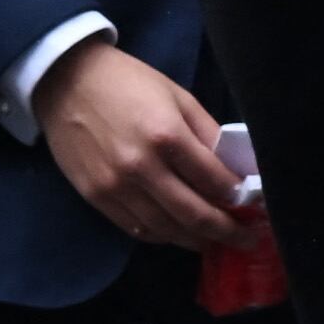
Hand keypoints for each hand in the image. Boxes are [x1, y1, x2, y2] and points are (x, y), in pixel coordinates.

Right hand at [33, 39, 255, 251]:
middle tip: (247, 240)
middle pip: (193, 214)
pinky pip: (135, 228)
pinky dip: (162, 236)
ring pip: (164, 229)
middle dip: (226, 232)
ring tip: (217, 241)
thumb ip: (209, 135)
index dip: (240, 199)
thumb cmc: (129, 83)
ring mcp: (114, 186)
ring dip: (195, 240)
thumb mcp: (180, 98)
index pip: (214, 181)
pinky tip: (179, 233)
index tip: (257, 208)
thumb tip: (237, 168)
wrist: (66, 82)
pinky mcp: (94, 196)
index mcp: (166, 136)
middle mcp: (140, 167)